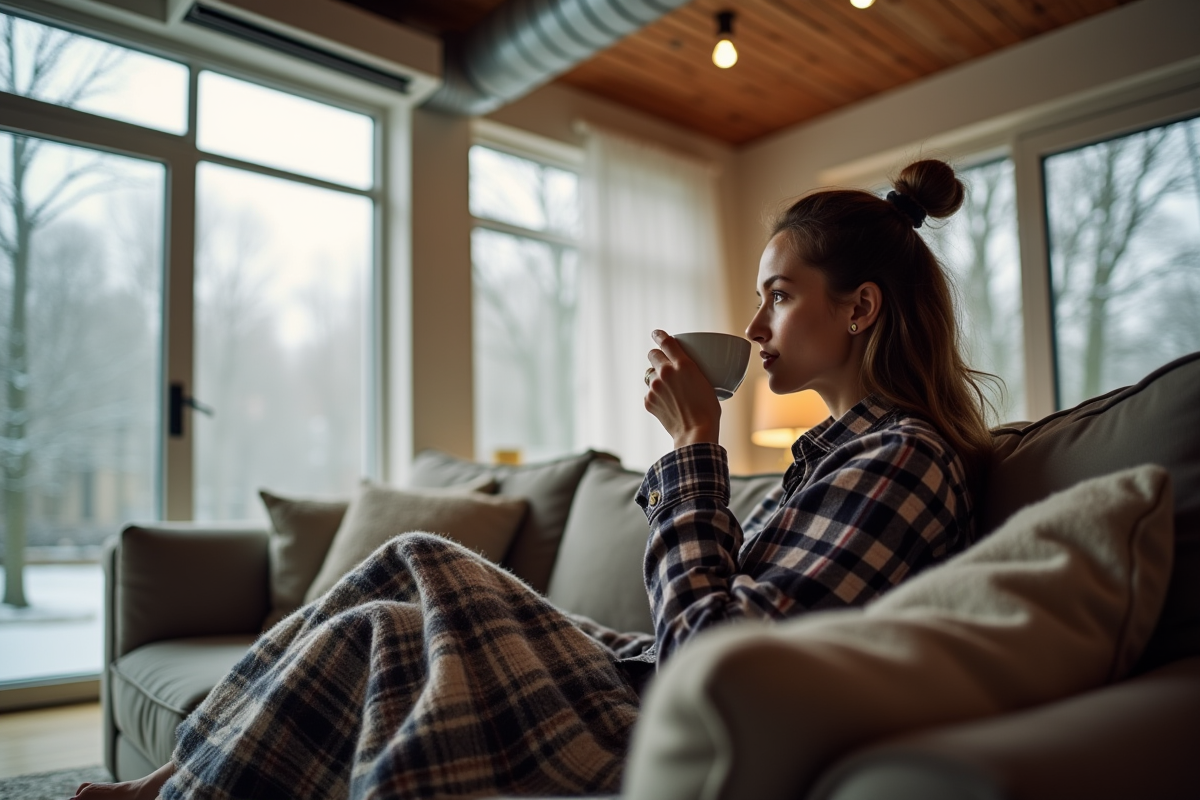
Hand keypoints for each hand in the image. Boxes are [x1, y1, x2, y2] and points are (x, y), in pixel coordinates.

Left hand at [644, 330, 720, 448]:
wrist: (696, 433)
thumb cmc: (708, 410)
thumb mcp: (706, 383)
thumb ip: (691, 372)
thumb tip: (686, 370)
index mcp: (683, 364)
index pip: (666, 341)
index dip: (659, 335)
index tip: (656, 333)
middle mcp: (665, 372)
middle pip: (652, 354)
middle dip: (657, 356)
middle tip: (664, 363)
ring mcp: (655, 387)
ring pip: (650, 374)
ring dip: (657, 377)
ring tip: (668, 389)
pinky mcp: (648, 400)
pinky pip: (649, 392)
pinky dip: (656, 396)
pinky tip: (667, 404)